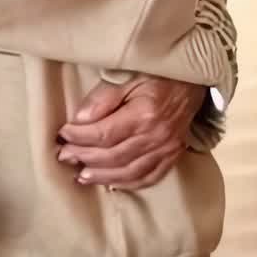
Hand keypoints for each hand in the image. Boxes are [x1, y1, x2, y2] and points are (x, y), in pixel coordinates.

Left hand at [56, 77, 206, 189]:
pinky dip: (128, 183)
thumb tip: (80, 119)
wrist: (195, 78)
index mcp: (144, 114)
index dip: (79, 137)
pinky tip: (111, 183)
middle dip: (85, 157)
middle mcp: (157, 136)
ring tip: (81, 176)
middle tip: (63, 156)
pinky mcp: (173, 155)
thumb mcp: (128, 73)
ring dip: (102, 176)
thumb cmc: (158, 72)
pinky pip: (150, 177)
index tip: (62, 134)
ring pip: (130, 172)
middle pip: (114, 156)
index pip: (104, 134)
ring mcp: (167, 149)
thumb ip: (104, 96)